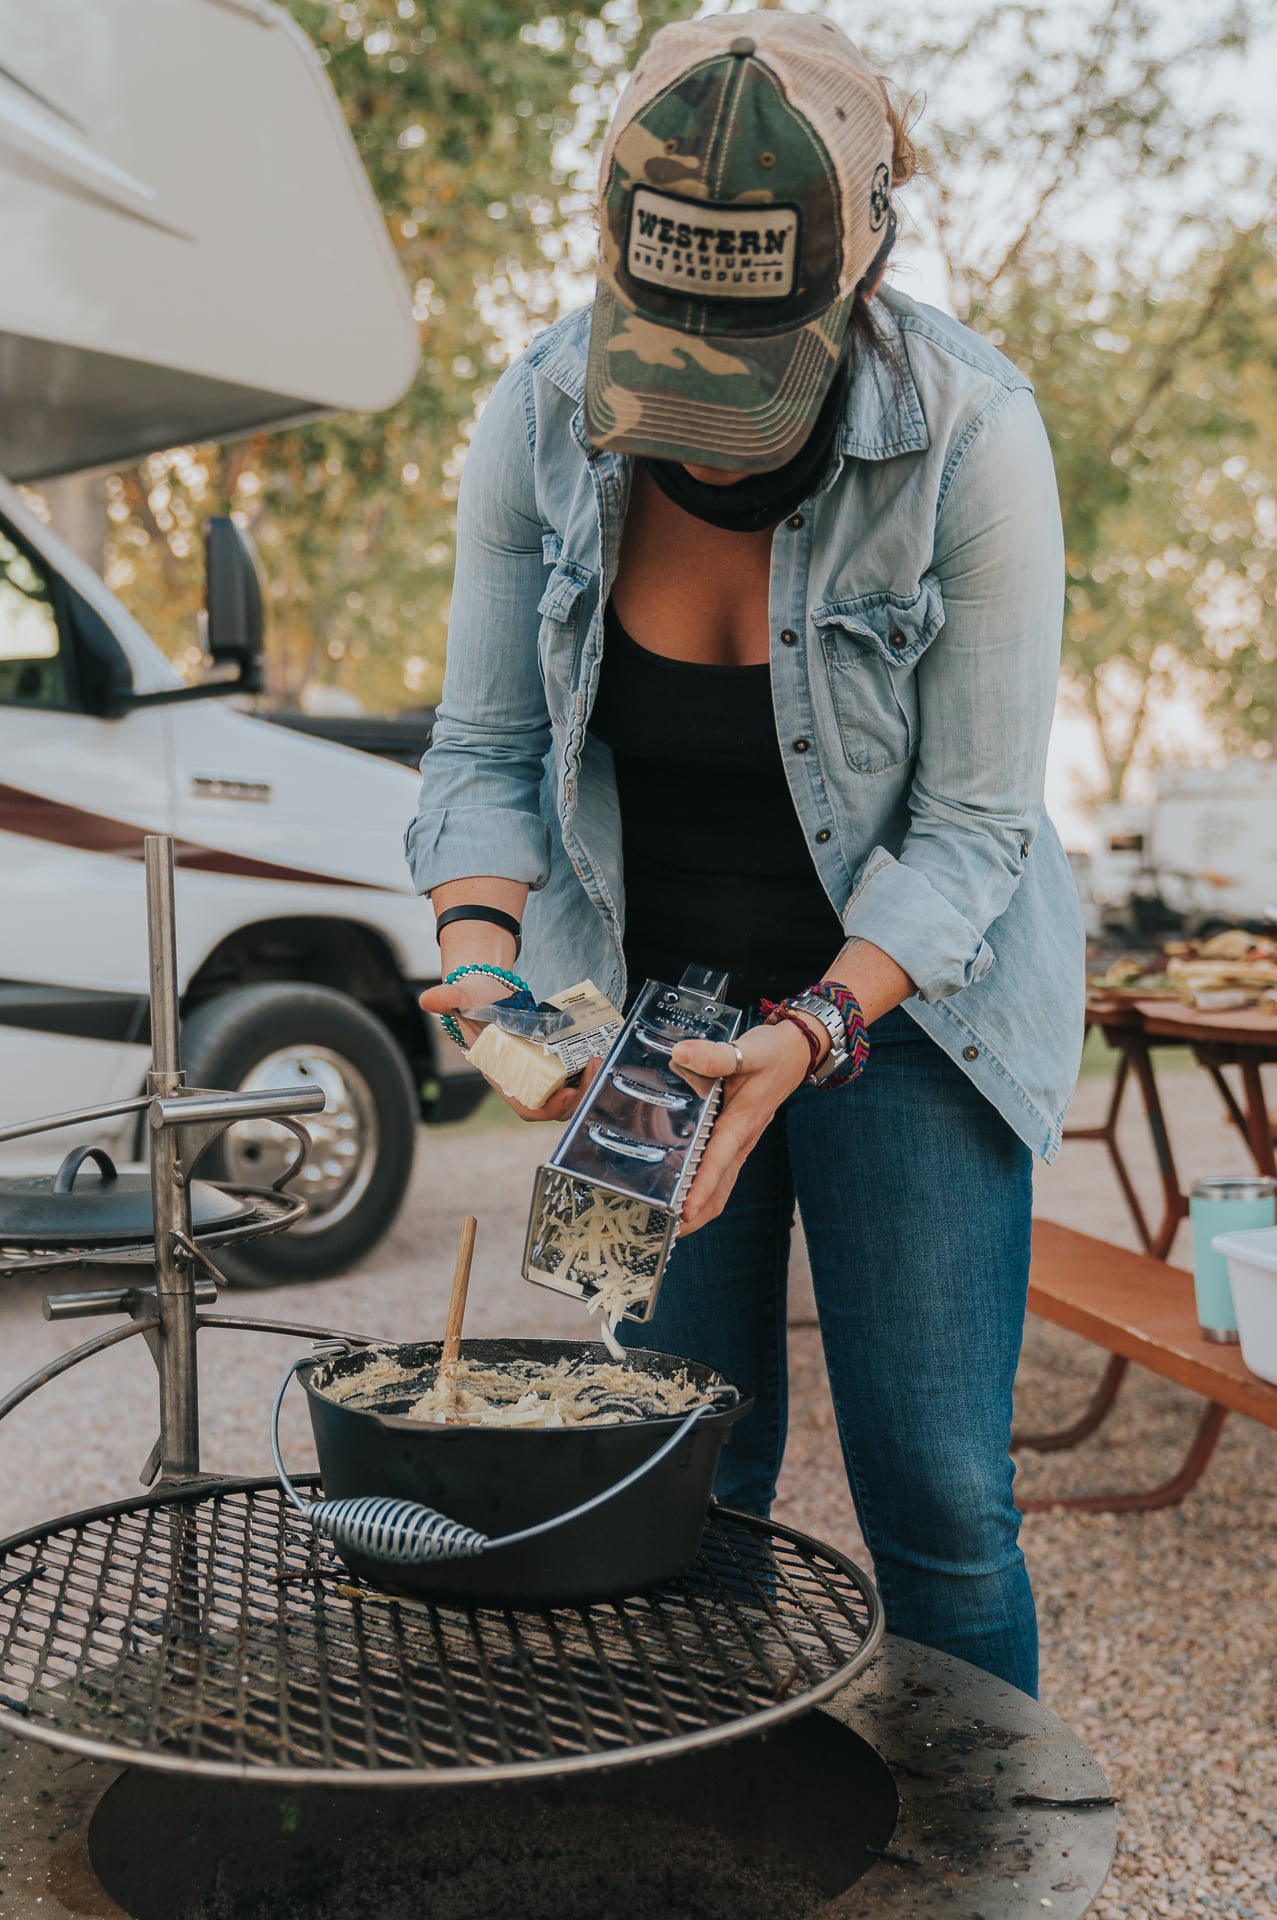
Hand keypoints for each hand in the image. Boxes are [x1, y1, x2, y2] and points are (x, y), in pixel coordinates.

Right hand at [419, 977, 601, 1122]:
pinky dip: (589, 1070)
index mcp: (504, 1076)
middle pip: (556, 1104)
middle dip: (579, 1095)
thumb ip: (449, 999)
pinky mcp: (556, 1057)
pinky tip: (601, 1052)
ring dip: (588, 1084)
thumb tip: (430, 999)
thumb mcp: (462, 998)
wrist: (487, 988)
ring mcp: (542, 1069)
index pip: (527, 1107)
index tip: (567, 1095)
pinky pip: (576, 1073)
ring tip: (599, 1061)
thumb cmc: (473, 1000)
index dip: (548, 1108)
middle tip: (594, 1069)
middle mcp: (525, 1078)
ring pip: (571, 1091)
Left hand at [668, 1018, 815, 1232]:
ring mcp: (741, 1144)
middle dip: (696, 1214)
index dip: (701, 1188)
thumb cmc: (773, 1053)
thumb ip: (715, 1055)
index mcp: (741, 1123)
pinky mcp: (737, 1141)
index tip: (684, 1213)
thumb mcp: (747, 1050)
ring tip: (667, 1222)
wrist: (797, 1053)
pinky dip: (704, 1190)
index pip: (718, 1162)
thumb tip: (682, 1054)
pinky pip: (720, 1174)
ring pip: (721, 1186)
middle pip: (719, 1189)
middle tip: (664, 1230)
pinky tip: (683, 1193)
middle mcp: (742, 1140)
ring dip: (699, 1207)